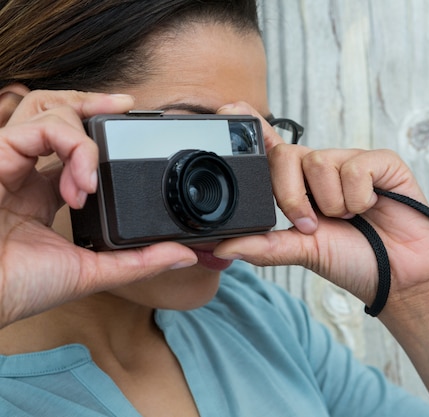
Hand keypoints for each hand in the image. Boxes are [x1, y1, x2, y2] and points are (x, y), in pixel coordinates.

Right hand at [0, 87, 196, 327]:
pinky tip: (83, 184)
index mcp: (41, 193)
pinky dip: (74, 147)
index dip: (98, 135)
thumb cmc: (19, 289)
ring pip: (49, 108)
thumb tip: (186, 255)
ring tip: (94, 178)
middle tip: (128, 106)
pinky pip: (42, 125)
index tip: (134, 126)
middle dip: (93, 103)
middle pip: (56, 112)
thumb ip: (139, 261)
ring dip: (85, 136)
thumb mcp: (91, 271)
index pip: (70, 148)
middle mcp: (24, 170)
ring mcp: (9, 158)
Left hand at [214, 102, 428, 310]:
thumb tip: (223, 246)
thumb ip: (265, 247)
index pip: (270, 147)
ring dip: (332, 203)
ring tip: (350, 217)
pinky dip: (359, 197)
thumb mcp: (303, 253)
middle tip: (313, 225)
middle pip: (286, 154)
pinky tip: (372, 207)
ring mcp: (352, 162)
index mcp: (299, 185)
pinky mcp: (382, 162)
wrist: (398, 275)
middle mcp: (322, 168)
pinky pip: (355, 167)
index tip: (226, 110)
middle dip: (292, 197)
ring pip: (320, 162)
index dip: (250, 126)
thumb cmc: (353, 259)